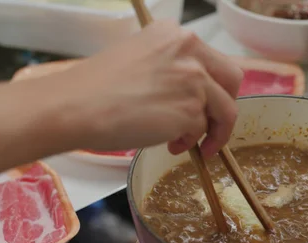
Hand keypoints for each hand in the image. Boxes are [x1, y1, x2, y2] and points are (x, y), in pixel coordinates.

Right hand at [48, 20, 242, 157]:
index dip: (213, 86)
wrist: (75, 106)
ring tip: (182, 142)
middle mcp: (190, 50)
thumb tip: (188, 92)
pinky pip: (203, 131)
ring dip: (208, 131)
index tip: (206, 103)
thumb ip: (170, 66)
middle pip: (232, 79)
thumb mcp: (138, 58)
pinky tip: (169, 144)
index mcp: (175, 34)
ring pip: (224, 110)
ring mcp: (194, 80)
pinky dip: (190, 142)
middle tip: (210, 124)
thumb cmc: (96, 88)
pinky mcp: (191, 109)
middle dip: (225, 106)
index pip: (213, 59)